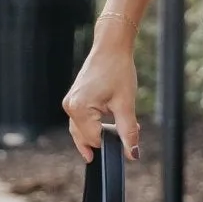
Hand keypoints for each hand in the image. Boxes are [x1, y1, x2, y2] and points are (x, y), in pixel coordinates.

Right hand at [63, 17, 139, 162]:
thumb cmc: (117, 70)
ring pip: (83, 132)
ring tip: (120, 128)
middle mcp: (70, 107)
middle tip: (127, 137)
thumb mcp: (126, 104)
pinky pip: (82, 121)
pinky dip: (96, 125)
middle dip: (106, 140)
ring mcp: (70, 103)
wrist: (111, 47)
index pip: (95, 140)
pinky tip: (110, 123)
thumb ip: (128, 132)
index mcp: (79, 109)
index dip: (112, 144)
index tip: (128, 143)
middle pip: (86, 139)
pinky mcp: (74, 100)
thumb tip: (132, 154)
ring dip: (101, 133)